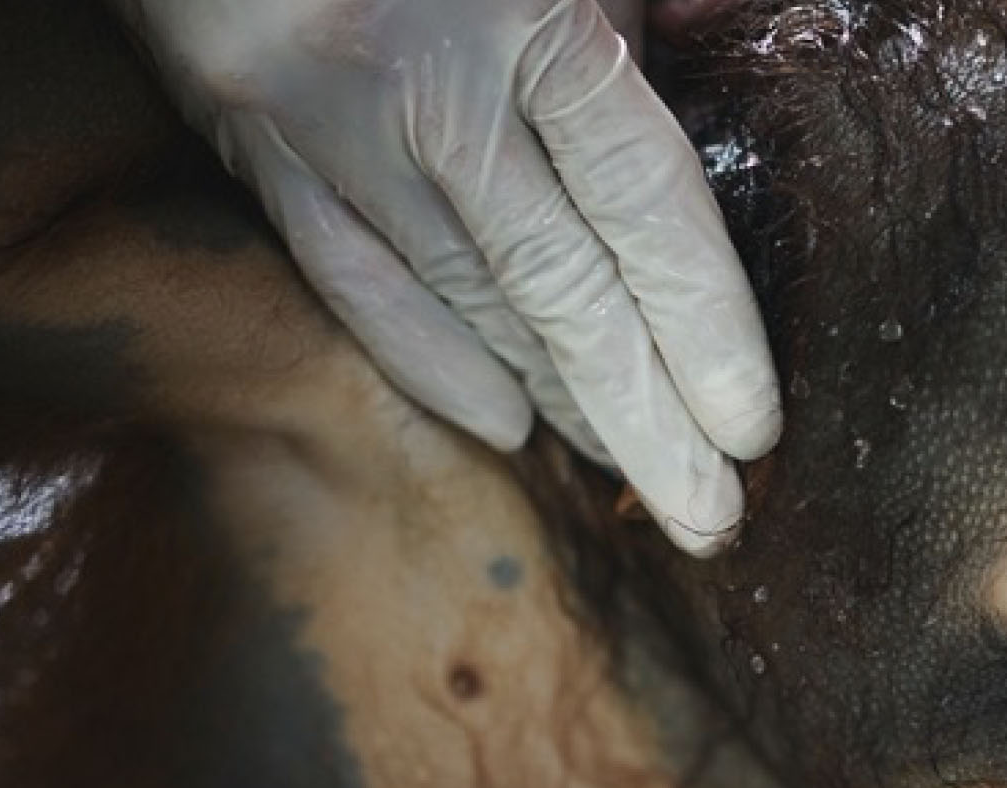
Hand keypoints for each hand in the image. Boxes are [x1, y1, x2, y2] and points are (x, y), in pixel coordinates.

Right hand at [108, 0, 779, 554]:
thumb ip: (636, 1)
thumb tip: (723, 40)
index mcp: (529, 18)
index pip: (646, 210)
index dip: (708, 331)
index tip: (754, 427)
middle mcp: (430, 87)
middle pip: (567, 294)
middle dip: (653, 421)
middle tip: (717, 516)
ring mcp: (329, 122)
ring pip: (470, 304)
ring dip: (568, 407)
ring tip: (646, 483)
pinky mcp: (252, 138)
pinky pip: (351, 280)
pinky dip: (432, 361)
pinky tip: (509, 427)